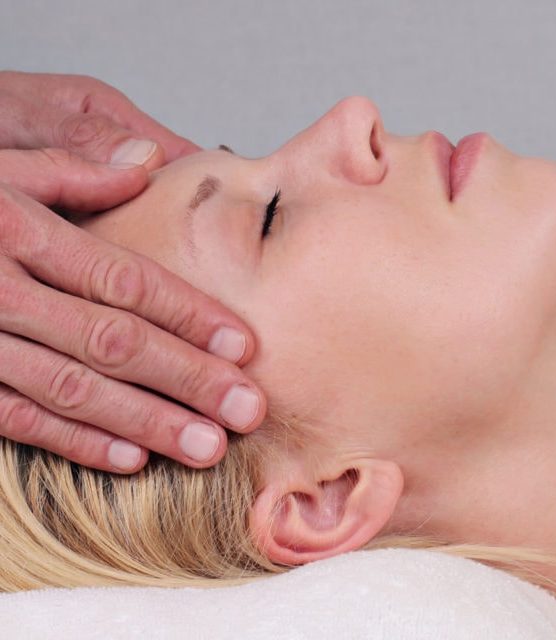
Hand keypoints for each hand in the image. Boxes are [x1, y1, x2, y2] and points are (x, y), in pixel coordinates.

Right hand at [0, 77, 266, 472]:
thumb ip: (70, 168)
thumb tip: (149, 161)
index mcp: (15, 230)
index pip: (121, 279)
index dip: (188, 314)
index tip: (245, 345)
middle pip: (110, 341)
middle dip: (187, 378)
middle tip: (248, 410)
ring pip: (71, 389)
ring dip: (145, 422)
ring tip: (208, 447)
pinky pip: (17, 419)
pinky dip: (75, 443)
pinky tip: (133, 459)